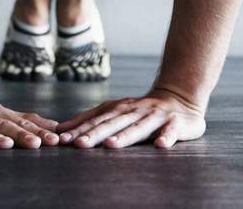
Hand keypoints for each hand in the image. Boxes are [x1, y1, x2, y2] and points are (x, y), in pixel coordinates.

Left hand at [57, 88, 206, 148]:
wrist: (180, 97)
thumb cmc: (144, 110)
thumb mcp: (117, 110)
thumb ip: (93, 118)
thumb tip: (61, 129)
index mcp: (121, 108)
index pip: (97, 120)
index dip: (80, 129)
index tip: (62, 140)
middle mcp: (136, 111)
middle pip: (113, 124)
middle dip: (95, 134)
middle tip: (79, 144)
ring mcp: (156, 116)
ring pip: (139, 127)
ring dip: (125, 136)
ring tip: (111, 145)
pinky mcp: (176, 123)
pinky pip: (171, 131)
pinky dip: (166, 137)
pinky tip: (160, 145)